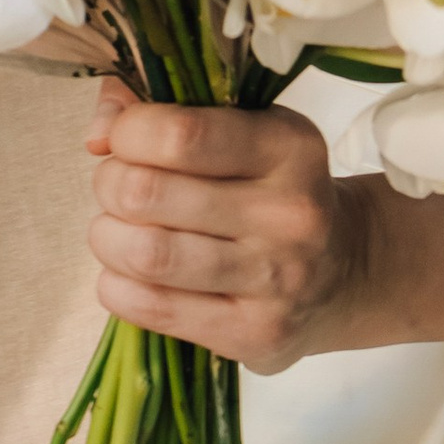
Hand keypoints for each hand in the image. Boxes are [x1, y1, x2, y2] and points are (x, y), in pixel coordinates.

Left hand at [86, 89, 376, 375]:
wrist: (344, 272)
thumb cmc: (272, 188)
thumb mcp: (244, 126)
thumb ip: (166, 108)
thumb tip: (99, 131)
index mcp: (288, 147)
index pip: (179, 134)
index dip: (127, 132)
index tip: (124, 139)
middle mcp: (289, 213)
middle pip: (147, 194)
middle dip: (110, 184)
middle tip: (118, 187)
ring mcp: (275, 280)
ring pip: (146, 255)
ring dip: (108, 238)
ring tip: (119, 230)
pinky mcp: (253, 335)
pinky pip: (153, 309)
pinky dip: (117, 287)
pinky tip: (129, 274)